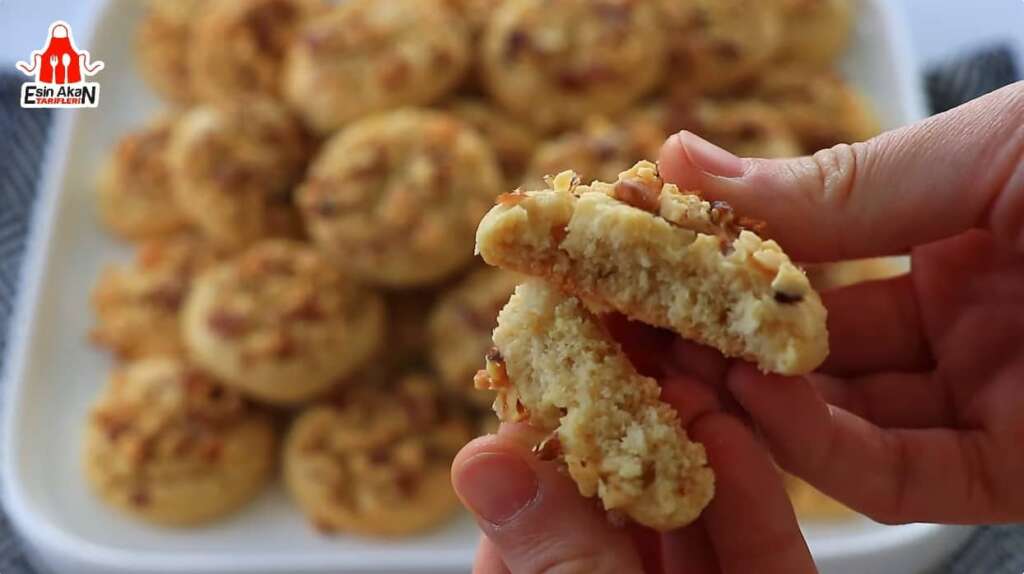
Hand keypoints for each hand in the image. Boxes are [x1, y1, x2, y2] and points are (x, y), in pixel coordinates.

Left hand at [450, 367, 816, 573]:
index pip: (535, 496)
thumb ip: (549, 552)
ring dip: (699, 432)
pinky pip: (761, 546)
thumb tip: (478, 460)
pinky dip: (753, 495)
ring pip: (699, 507)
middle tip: (635, 326)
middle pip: (625, 488)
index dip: (544, 420)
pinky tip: (735, 435)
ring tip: (691, 360)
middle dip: (635, 409)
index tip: (554, 342)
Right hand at [657, 81, 1023, 524]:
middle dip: (713, 335)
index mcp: (954, 227)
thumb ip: (834, 185)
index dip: (717, 256)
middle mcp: (960, 317)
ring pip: (835, 418)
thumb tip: (682, 163)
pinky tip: (758, 402)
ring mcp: (983, 398)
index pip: (803, 254)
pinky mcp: (1013, 474)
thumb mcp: (983, 153)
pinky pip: (893, 472)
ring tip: (672, 365)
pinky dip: (818, 445)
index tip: (636, 250)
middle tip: (626, 322)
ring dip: (748, 398)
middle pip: (805, 344)